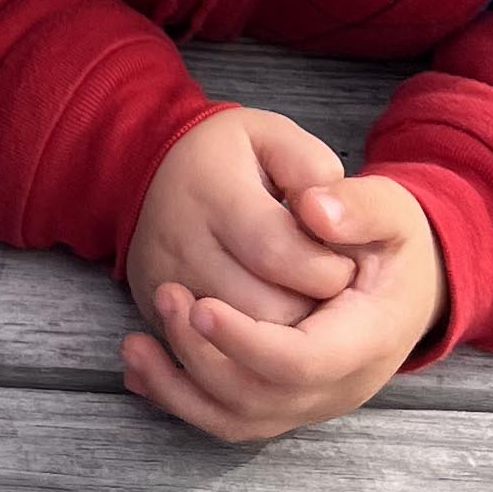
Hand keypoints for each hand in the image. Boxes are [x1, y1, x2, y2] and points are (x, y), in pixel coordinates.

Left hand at [124, 169, 445, 442]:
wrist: (407, 282)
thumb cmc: (395, 242)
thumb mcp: (394, 209)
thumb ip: (360, 207)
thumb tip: (314, 209)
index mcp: (369, 339)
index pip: (303, 362)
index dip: (247, 342)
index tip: (201, 305)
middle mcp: (340, 384)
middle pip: (261, 398)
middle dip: (203, 357)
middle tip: (165, 297)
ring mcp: (312, 402)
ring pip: (238, 420)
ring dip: (181, 389)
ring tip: (135, 345)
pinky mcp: (285, 402)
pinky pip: (228, 418)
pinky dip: (181, 400)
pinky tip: (141, 370)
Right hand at [125, 103, 357, 331]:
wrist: (149, 168)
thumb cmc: (225, 155)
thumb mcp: (272, 136)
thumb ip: (311, 168)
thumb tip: (328, 217)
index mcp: (215, 193)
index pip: (280, 254)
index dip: (326, 268)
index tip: (342, 263)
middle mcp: (183, 243)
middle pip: (264, 310)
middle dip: (312, 312)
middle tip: (326, 292)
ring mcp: (165, 283)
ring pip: (241, 346)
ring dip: (285, 337)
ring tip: (298, 304)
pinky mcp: (156, 311)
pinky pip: (213, 355)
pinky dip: (249, 352)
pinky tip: (267, 323)